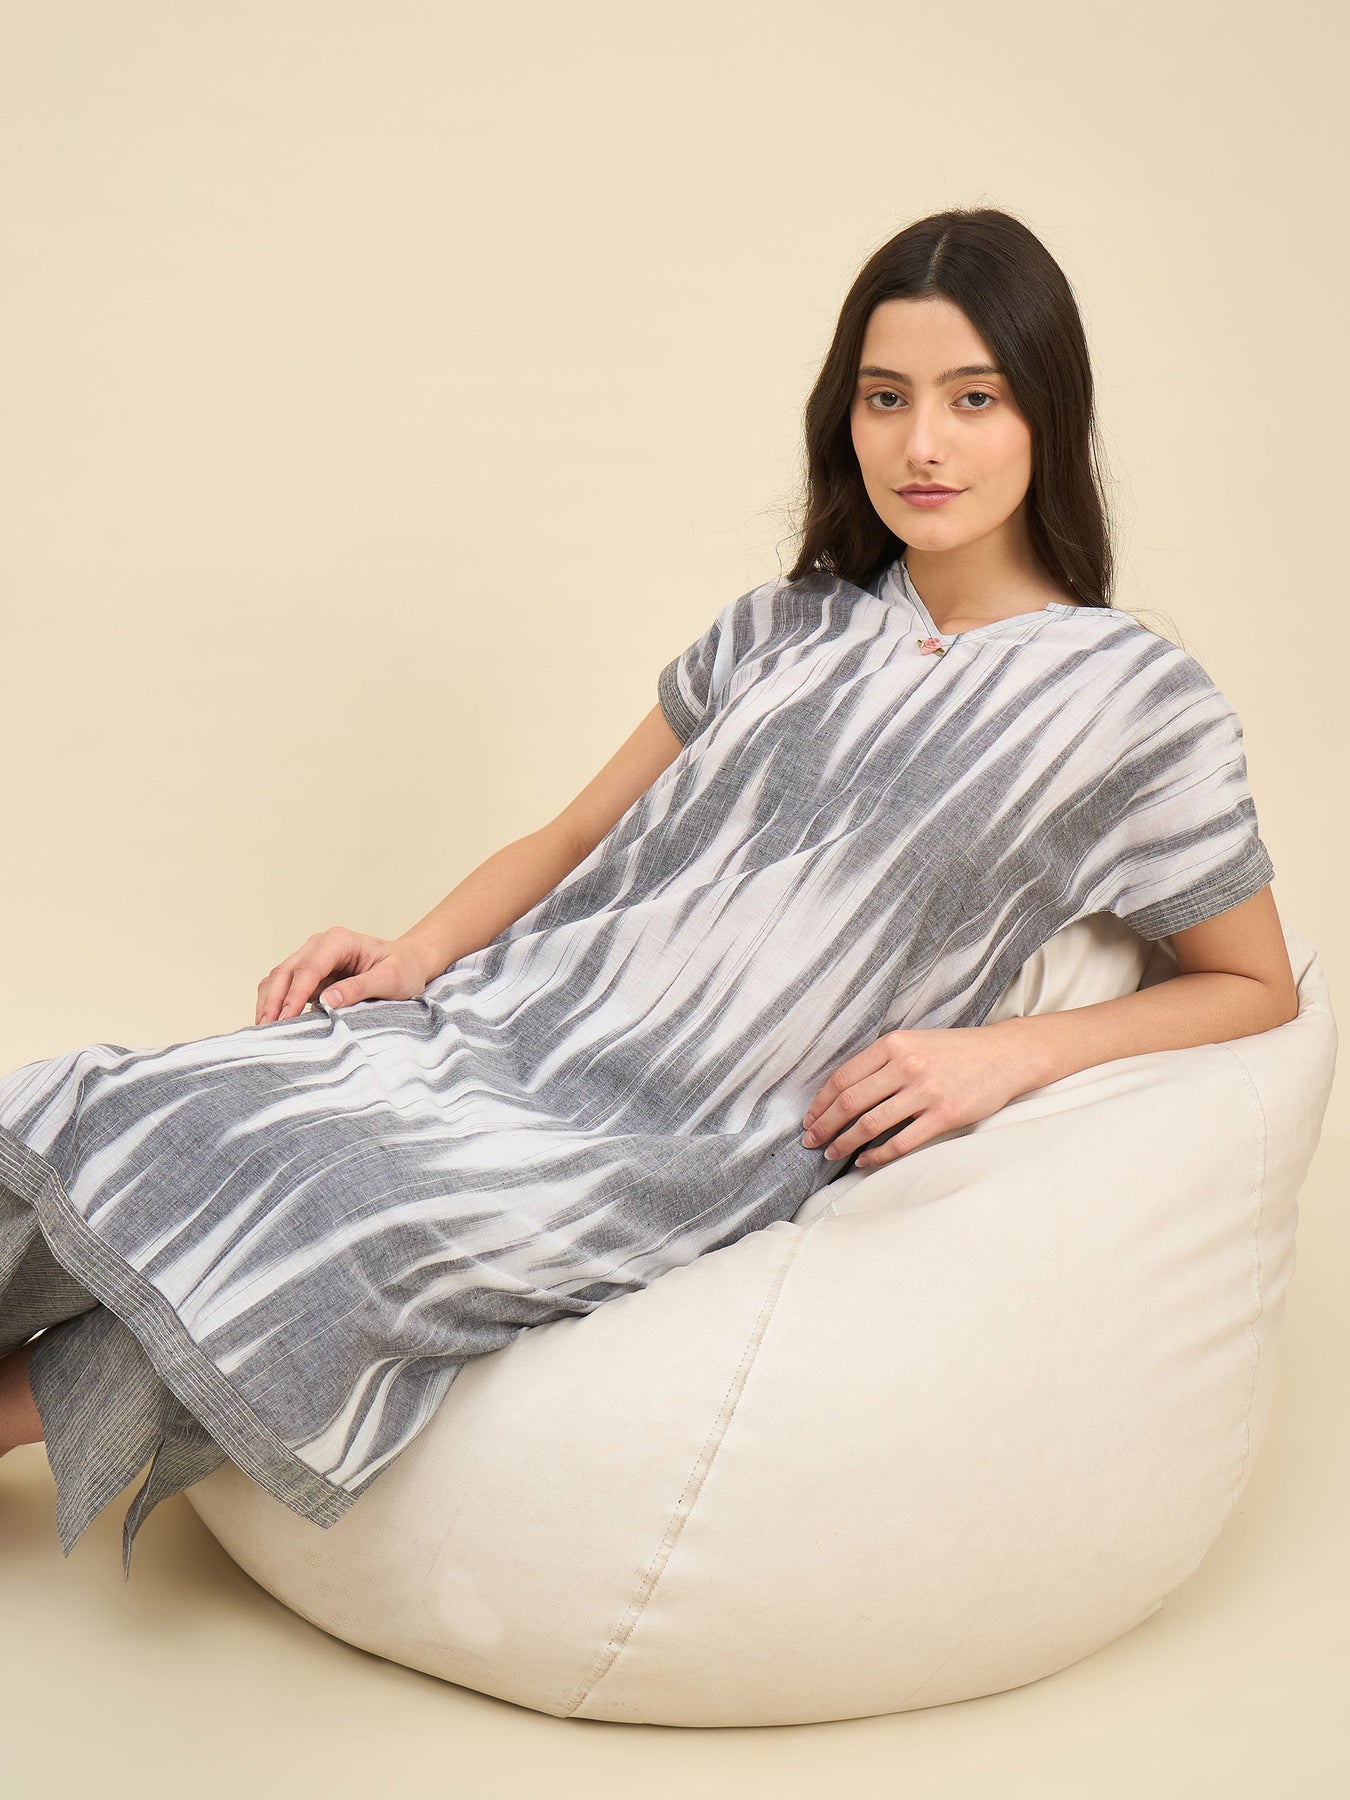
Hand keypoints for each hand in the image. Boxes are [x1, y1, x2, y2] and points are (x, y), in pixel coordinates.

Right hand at [255, 927, 431, 1024]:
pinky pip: (286, 986)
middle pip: (286, 971)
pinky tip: (272, 1022)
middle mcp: (320, 945)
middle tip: (266, 1029)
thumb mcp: (390, 979)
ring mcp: (312, 958)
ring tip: (263, 1030)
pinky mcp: (311, 974)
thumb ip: (359, 988)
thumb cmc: (403, 968)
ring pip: (279, 978)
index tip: (286, 1018)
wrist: (409, 962)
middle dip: (273, 1000)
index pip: (309, 968)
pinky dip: (275, 1002)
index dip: (294, 994)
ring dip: (269, 1002)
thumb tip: (327, 1001)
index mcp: (338, 941)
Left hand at [800, 1025, 1025, 1169]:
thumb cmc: (954, 1051)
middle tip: (811, 1142)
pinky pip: (901, 1142)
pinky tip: (865, 1162)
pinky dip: (877, 1156)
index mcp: (893, 1044)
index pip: (843, 1077)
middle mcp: (906, 1065)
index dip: (820, 1103)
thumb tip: (841, 1092)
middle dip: (824, 1126)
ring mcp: (926, 1091)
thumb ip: (881, 1062)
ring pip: (870, 1124)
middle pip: (850, 1102)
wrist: (1005, 1055)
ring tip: (833, 1154)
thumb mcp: (914, 1042)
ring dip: (844, 1143)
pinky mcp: (945, 1115)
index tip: (809, 1119)